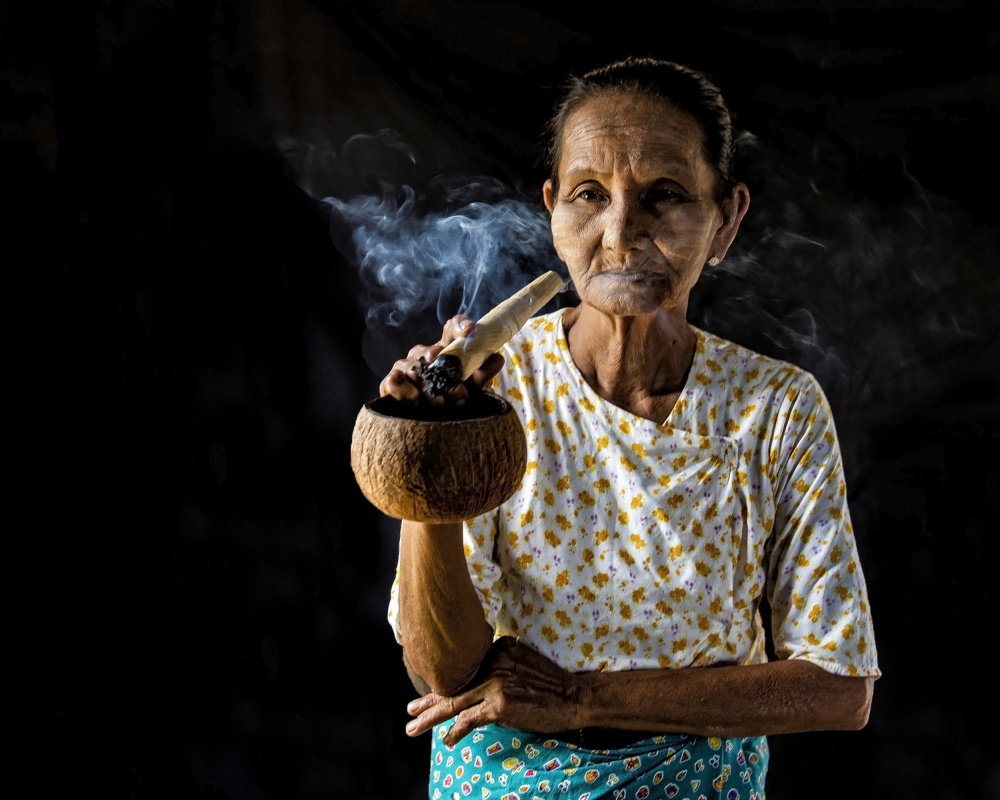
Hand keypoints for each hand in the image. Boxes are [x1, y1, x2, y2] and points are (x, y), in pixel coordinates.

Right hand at [379, 315, 504, 406]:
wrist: (438, 422)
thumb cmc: (458, 398)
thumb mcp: (474, 386)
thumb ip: (483, 373)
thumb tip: (496, 359)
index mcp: (447, 348)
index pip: (453, 328)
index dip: (461, 327)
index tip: (470, 331)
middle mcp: (424, 354)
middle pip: (431, 352)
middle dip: (444, 367)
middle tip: (455, 384)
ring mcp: (406, 368)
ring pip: (413, 368)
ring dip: (427, 383)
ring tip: (439, 402)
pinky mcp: (391, 385)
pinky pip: (391, 381)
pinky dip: (397, 384)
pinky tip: (403, 385)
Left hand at [404, 637, 582, 745]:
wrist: (573, 697)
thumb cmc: (550, 684)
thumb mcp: (521, 663)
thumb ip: (499, 666)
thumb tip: (479, 679)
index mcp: (496, 650)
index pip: (462, 669)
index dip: (442, 682)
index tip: (428, 691)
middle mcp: (492, 662)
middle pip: (453, 684)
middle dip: (429, 699)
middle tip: (410, 709)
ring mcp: (494, 683)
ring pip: (454, 702)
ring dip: (431, 717)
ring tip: (414, 727)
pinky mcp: (499, 704)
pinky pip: (469, 720)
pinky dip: (455, 731)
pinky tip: (446, 741)